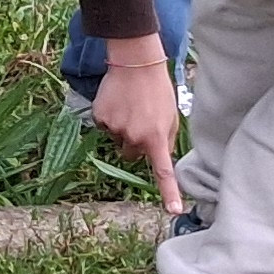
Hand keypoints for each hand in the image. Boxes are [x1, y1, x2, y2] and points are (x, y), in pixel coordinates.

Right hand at [86, 41, 182, 215]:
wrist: (135, 63)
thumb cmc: (157, 89)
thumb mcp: (171, 115)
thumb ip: (167, 140)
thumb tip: (161, 159)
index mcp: (156, 137)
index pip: (163, 171)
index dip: (169, 192)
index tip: (173, 210)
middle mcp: (135, 137)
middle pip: (131, 155)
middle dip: (135, 143)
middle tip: (140, 120)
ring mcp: (115, 128)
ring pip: (117, 139)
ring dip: (122, 128)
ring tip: (130, 105)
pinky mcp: (100, 118)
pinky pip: (104, 126)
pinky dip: (109, 117)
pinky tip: (117, 101)